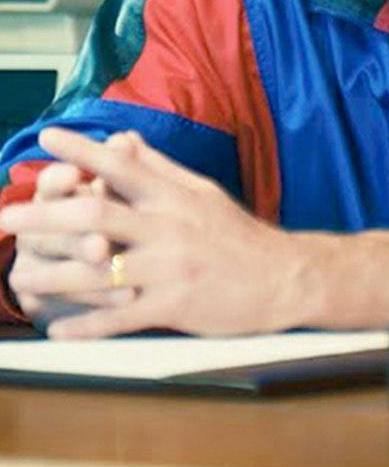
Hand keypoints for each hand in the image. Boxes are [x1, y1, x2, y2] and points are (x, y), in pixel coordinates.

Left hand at [0, 127, 309, 338]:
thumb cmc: (237, 234)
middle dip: (47, 216)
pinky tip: (59, 329)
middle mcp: (169, 227)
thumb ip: (159, 168)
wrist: (283, 276)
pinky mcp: (176, 305)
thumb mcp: (201, 192)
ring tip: (20, 277)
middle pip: (98, 217)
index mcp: (174, 196)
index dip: (83, 150)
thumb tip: (123, 140)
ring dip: (55, 275)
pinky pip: (122, 317)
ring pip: (101, 271)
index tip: (48, 137)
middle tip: (8, 216)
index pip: (122, 166)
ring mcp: (171, 268)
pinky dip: (87, 325)